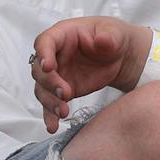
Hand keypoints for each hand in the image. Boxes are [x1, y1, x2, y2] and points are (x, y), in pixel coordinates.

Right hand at [31, 16, 145, 132]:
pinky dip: (50, 116)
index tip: (49, 67)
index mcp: (63, 35)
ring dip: (49, 102)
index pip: (45, 42)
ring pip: (42, 89)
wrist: (120, 57)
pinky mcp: (62, 91)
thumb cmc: (113, 38)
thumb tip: (103, 41)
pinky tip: (52, 126)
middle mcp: (54, 55)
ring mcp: (56, 74)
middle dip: (49, 83)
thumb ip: (109, 37)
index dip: (43, 54)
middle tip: (65, 94)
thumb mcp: (114, 33)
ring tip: (63, 112)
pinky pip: (50, 104)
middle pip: (39, 70)